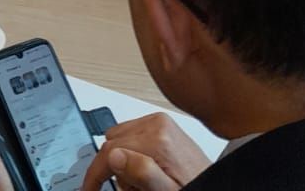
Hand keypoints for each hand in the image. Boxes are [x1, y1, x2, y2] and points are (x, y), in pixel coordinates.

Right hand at [81, 114, 211, 190]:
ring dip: (121, 159)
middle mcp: (157, 123)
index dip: (95, 174)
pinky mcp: (160, 122)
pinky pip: (129, 132)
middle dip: (114, 169)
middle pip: (112, 142)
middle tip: (130, 189)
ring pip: (118, 136)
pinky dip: (130, 150)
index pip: (110, 150)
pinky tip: (144, 167)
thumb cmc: (192, 188)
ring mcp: (159, 120)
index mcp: (158, 139)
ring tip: (140, 181)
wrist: (213, 185)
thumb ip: (142, 174)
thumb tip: (115, 156)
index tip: (90, 188)